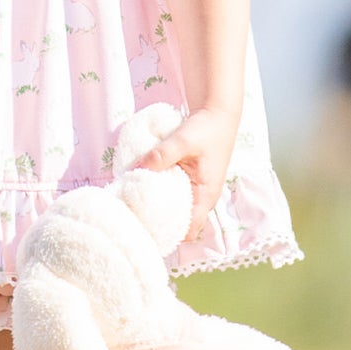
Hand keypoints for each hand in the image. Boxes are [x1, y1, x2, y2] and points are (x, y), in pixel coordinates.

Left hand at [137, 104, 237, 241]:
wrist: (217, 114)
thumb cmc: (206, 129)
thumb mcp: (182, 141)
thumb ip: (161, 156)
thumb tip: (136, 170)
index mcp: (206, 196)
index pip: (189, 230)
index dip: (168, 235)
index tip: (145, 231)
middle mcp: (202, 198)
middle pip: (179, 223)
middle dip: (157, 223)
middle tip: (132, 218)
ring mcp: (195, 190)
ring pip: (174, 208)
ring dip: (156, 207)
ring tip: (132, 205)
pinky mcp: (188, 181)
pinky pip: (173, 194)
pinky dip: (159, 193)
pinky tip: (141, 188)